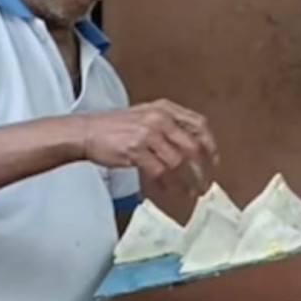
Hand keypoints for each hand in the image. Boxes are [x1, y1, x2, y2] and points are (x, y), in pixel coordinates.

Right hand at [80, 99, 218, 195]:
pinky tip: (170, 191)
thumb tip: (191, 148)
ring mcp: (148, 133)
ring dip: (187, 181)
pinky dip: (168, 185)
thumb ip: (168, 127)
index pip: (198, 124)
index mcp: (165, 108)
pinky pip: (160, 171)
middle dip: (203, 168)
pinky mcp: (136, 150)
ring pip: (179, 162)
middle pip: (193, 145)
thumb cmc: (114, 128)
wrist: (86, 131)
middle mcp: (160, 118)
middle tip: (205, 183)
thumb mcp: (145, 117)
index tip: (214, 161)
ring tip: (190, 192)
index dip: (210, 144)